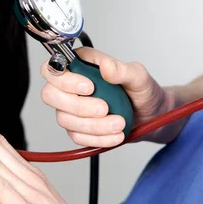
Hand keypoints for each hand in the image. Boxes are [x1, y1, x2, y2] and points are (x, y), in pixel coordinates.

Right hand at [40, 47, 185, 146]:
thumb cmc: (143, 91)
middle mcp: (70, 85)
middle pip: (50, 95)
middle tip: (105, 108)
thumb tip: (106, 66)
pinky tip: (115, 135)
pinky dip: (97, 138)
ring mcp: (71, 108)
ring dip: (93, 125)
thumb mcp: (138, 77)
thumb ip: (122, 70)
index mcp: (81, 65)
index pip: (53, 68)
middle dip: (77, 106)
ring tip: (119, 123)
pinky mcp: (77, 128)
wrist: (151, 116)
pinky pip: (77, 136)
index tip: (90, 87)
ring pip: (64, 119)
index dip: (65, 80)